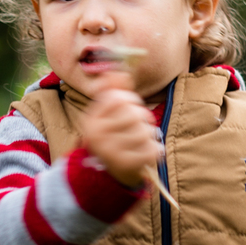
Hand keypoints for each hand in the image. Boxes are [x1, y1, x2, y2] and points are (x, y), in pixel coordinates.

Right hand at [79, 71, 160, 187]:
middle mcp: (98, 137)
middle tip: (136, 128)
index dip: (129, 101)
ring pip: (145, 131)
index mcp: (91, 121)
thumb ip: (113, 90)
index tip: (126, 109)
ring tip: (139, 142)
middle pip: (133, 114)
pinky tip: (144, 153)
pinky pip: (153, 148)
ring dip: (148, 135)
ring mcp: (112, 153)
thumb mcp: (107, 113)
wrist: (108, 174)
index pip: (119, 98)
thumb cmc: (112, 136)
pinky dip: (154, 149)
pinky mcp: (129, 166)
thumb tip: (119, 70)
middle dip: (141, 119)